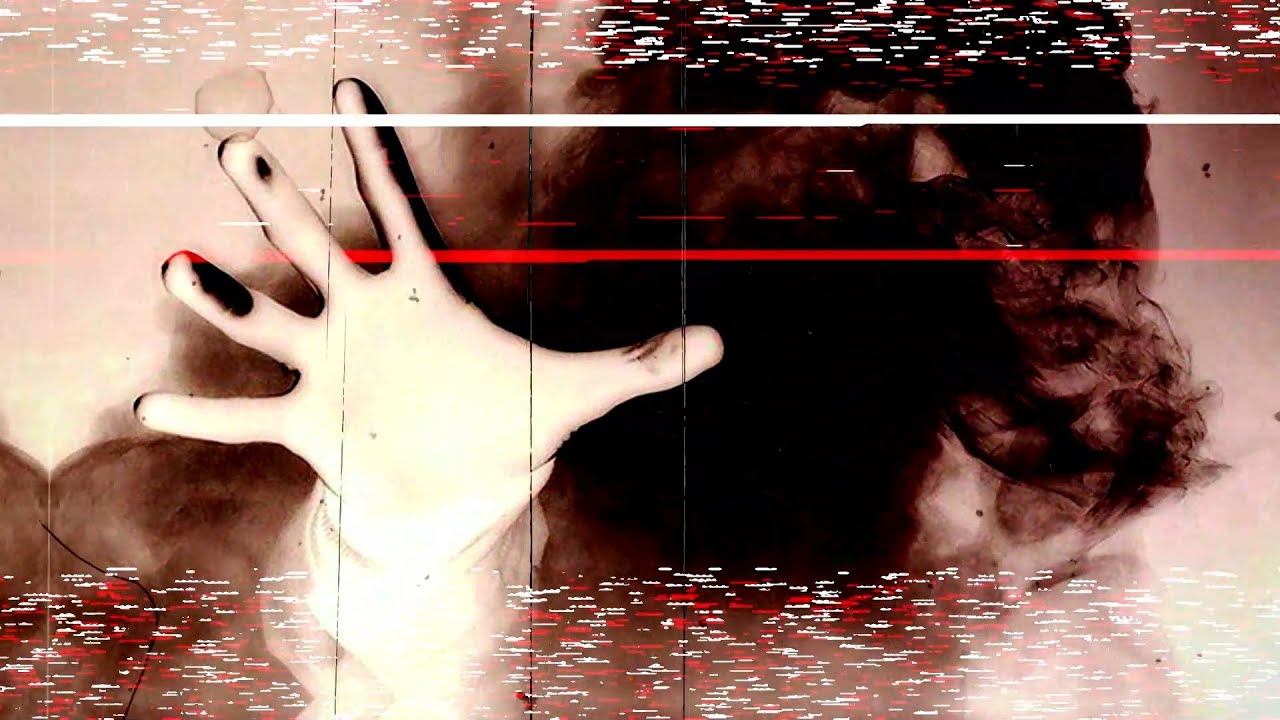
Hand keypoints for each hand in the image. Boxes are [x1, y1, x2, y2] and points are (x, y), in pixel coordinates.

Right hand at [135, 78, 723, 575]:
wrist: (453, 498)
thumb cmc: (506, 432)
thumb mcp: (575, 394)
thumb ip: (641, 365)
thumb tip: (722, 342)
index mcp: (425, 300)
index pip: (400, 213)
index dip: (379, 155)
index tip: (352, 91)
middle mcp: (365, 323)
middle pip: (314, 248)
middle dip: (278, 200)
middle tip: (237, 143)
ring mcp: (329, 372)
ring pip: (265, 322)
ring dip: (220, 298)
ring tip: (175, 266)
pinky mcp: (308, 429)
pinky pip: (245, 418)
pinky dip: (202, 414)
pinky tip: (148, 407)